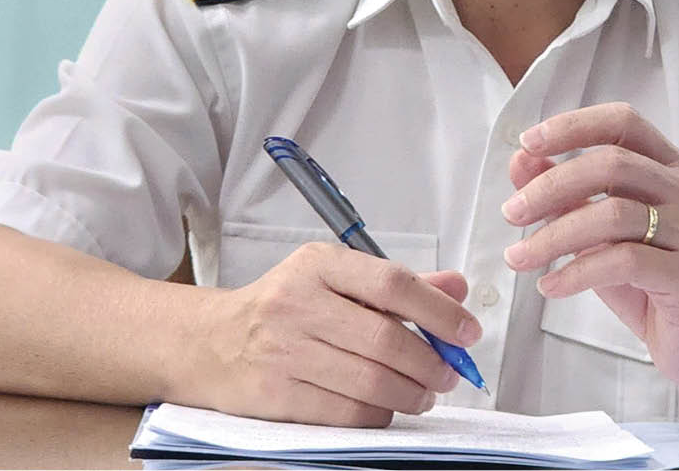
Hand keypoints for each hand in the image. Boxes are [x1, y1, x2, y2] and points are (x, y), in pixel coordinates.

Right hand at [202, 243, 480, 425]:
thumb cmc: (284, 307)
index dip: (439, 311)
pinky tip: (386, 406)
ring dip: (411, 394)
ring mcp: (284, 351)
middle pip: (385, 340)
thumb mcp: (336, 278)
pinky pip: (346, 413)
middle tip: (448, 374)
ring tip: (423, 393)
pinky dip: (379, 414)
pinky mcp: (276, 394)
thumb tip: (457, 287)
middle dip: (430, 363)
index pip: (392, 283)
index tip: (467, 332)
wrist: (212, 342)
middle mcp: (299, 302)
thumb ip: (398, 284)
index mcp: (319, 264)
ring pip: (370, 382)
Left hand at [500, 102, 678, 398]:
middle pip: (612, 164)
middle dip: (551, 185)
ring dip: (554, 234)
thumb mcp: (606, 234)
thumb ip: (569, 196)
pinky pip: (623, 261)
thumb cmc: (659, 282)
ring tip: (519, 257)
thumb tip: (521, 161)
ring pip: (614, 213)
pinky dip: (577, 271)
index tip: (527, 143)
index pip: (622, 122)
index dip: (573, 126)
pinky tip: (551, 285)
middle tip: (512, 213)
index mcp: (670, 168)